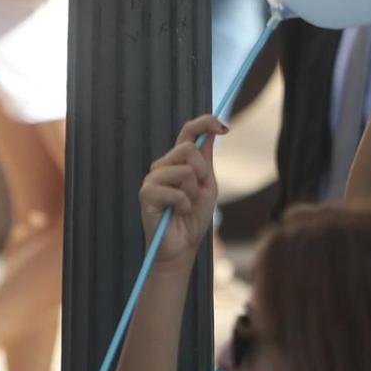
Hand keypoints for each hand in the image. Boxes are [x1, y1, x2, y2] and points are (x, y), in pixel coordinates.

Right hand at [139, 115, 227, 265]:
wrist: (181, 247)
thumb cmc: (193, 218)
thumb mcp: (207, 186)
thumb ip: (206, 160)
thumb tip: (212, 131)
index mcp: (178, 162)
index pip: (188, 131)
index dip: (204, 123)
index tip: (224, 127)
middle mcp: (162, 165)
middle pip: (188, 148)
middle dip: (202, 172)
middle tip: (197, 193)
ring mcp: (152, 178)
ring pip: (184, 170)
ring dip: (192, 193)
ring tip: (184, 206)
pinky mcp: (146, 194)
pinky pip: (175, 191)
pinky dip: (183, 205)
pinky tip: (176, 213)